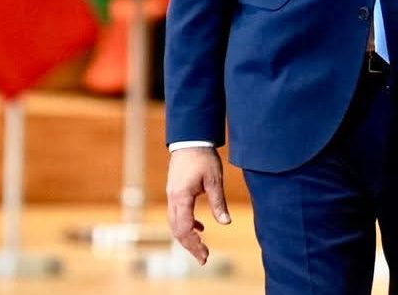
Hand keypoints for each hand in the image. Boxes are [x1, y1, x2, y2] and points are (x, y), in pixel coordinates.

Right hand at [166, 146, 229, 263]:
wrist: (190, 139)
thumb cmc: (203, 157)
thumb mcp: (215, 180)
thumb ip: (219, 203)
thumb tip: (226, 222)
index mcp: (181, 197)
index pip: (184, 228)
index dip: (193, 244)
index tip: (205, 255)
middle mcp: (173, 199)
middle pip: (176, 230)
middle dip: (189, 246)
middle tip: (204, 258)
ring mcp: (172, 195)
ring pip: (175, 223)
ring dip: (187, 237)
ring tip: (202, 247)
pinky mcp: (175, 191)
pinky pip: (178, 214)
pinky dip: (187, 224)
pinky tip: (201, 228)